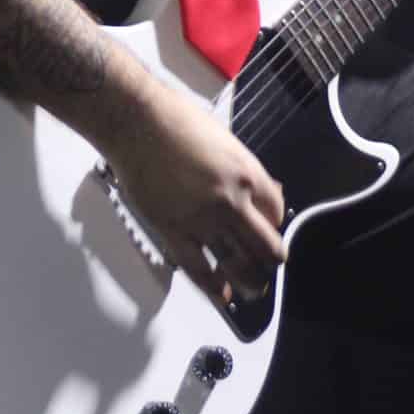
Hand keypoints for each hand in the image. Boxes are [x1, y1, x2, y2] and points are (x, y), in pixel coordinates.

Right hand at [102, 78, 285, 303]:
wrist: (136, 121)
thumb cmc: (174, 120)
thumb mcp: (224, 138)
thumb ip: (243, 169)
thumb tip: (262, 188)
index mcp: (247, 173)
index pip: (277, 212)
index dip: (274, 223)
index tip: (266, 227)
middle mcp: (231, 200)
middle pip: (267, 247)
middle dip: (271, 259)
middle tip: (267, 263)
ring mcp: (203, 220)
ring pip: (240, 266)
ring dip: (251, 281)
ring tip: (252, 288)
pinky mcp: (174, 232)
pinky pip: (201, 271)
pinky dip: (214, 288)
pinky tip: (221, 294)